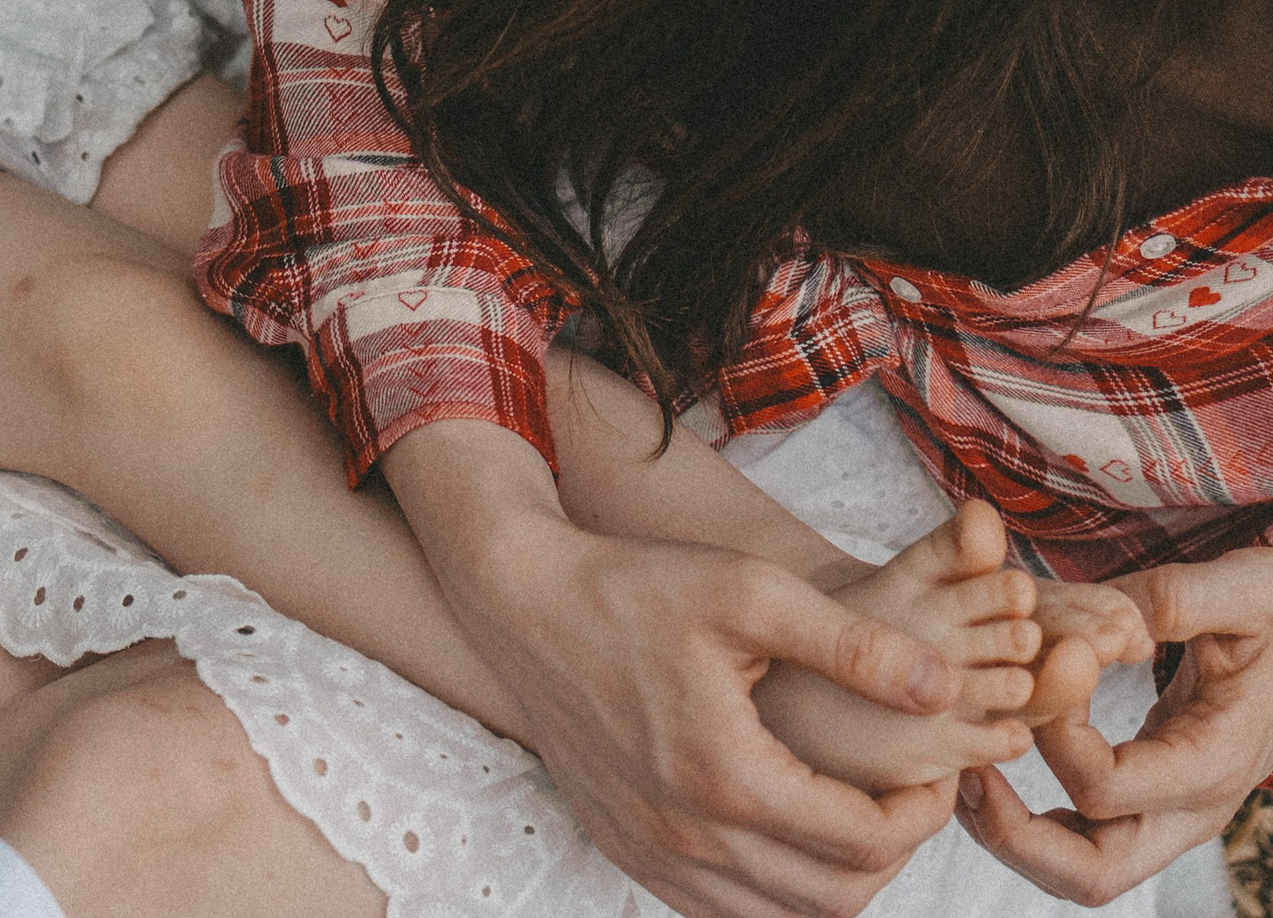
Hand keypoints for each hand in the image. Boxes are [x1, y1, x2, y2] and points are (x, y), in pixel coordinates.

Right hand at [386, 421, 958, 917]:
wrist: (523, 600)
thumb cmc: (636, 585)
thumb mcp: (751, 592)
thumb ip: (855, 645)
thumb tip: (947, 688)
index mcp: (725, 775)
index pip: (867, 841)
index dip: (923, 813)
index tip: (934, 767)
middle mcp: (683, 833)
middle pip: (834, 900)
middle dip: (891, 852)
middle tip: (902, 794)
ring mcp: (647, 850)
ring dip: (833, 877)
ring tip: (848, 808)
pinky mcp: (622, 848)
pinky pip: (720, 911)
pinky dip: (771, 890)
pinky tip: (782, 827)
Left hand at [959, 548, 1272, 904]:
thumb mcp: (1248, 591)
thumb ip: (1183, 598)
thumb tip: (1112, 622)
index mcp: (1212, 765)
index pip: (1105, 788)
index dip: (1052, 731)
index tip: (1033, 667)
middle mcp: (1186, 810)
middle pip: (1091, 873)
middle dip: (1012, 833)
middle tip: (962, 769)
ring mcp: (1161, 816)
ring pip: (1073, 868)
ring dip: (1005, 830)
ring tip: (957, 766)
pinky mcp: (1140, 803)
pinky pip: (1073, 836)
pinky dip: (1021, 814)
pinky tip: (984, 755)